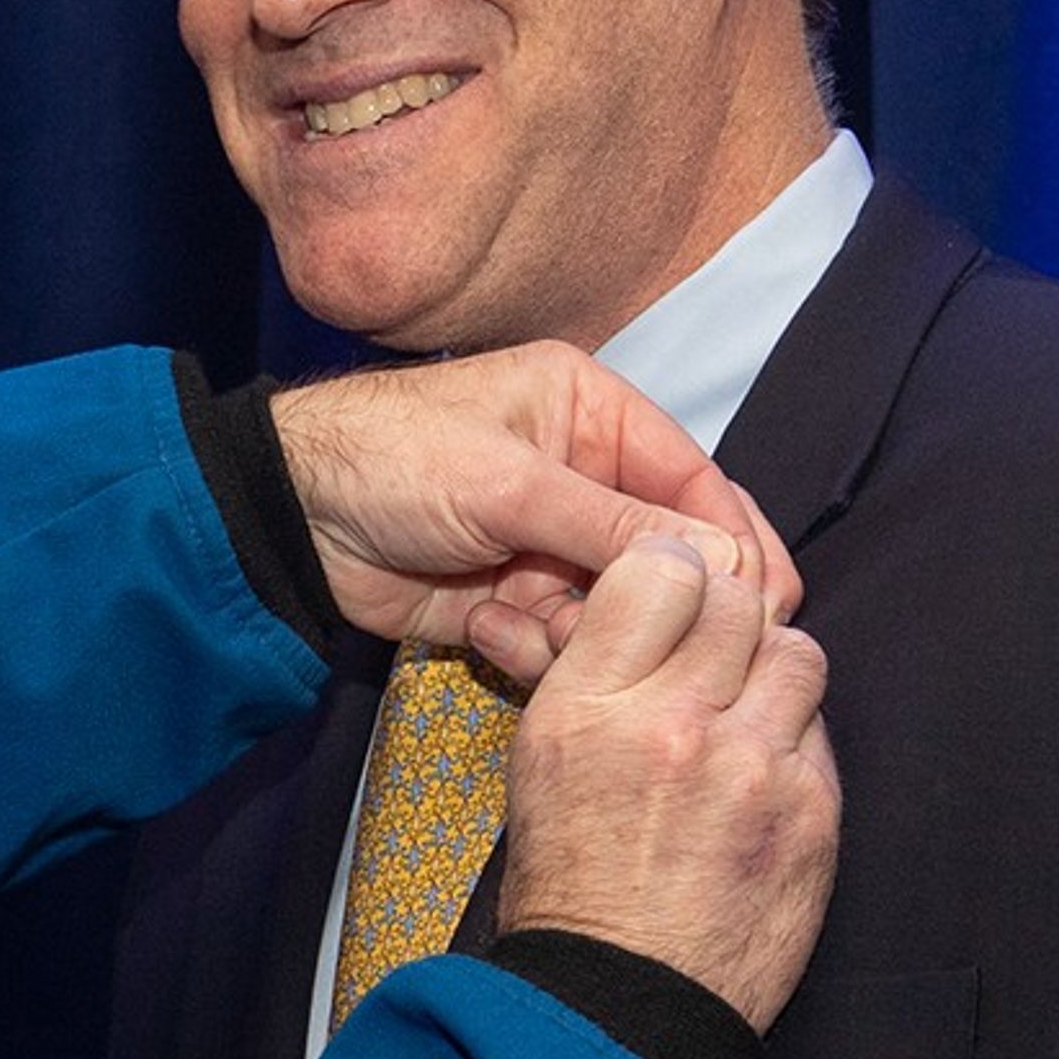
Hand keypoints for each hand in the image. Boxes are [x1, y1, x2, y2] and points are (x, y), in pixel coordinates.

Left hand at [269, 343, 799, 664]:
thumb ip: (616, 522)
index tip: (770, 601)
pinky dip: (537, 646)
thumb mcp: (510, 482)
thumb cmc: (391, 459)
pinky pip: (563, 636)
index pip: (691, 477)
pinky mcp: (512, 598)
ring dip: (589, 628)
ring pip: (616, 604)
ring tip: (537, 623)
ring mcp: (546, 541)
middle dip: (666, 598)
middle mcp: (580, 473)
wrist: (288, 520)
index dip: (732, 538)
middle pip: (665, 549)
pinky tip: (490, 629)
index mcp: (588, 412)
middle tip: (683, 641)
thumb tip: (720, 562)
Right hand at [496, 537, 839, 1031]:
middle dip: (726, 620)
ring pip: (798, 654)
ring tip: (744, 712)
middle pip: (738, 601)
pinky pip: (822, 732)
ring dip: (773, 672)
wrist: (622, 1006)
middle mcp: (672, 725)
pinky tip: (761, 777)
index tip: (672, 598)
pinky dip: (795, 742)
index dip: (672, 577)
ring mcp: (753, 769)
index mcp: (587, 707)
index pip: (660, 570)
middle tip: (709, 659)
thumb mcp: (538, 762)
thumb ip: (582, 671)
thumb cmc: (571, 888)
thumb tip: (601, 600)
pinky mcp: (813, 815)